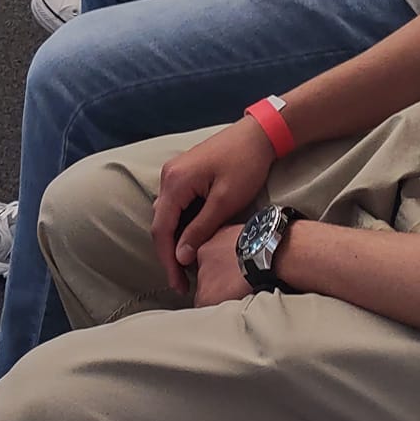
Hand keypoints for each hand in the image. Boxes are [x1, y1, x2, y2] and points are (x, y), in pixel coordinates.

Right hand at [152, 121, 272, 293]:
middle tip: (183, 282)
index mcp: (175, 181)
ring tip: (188, 267)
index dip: (168, 261)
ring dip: (175, 240)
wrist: (259, 134)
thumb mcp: (225, 201)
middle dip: (170, 254)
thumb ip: (200, 229)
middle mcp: (168, 176)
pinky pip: (177, 205)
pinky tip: (193, 240)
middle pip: (161, 223)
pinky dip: (182, 225)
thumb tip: (180, 257)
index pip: (161, 229)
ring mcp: (176, 172)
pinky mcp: (186, 173)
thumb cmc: (244, 164)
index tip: (178, 286)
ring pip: (168, 214)